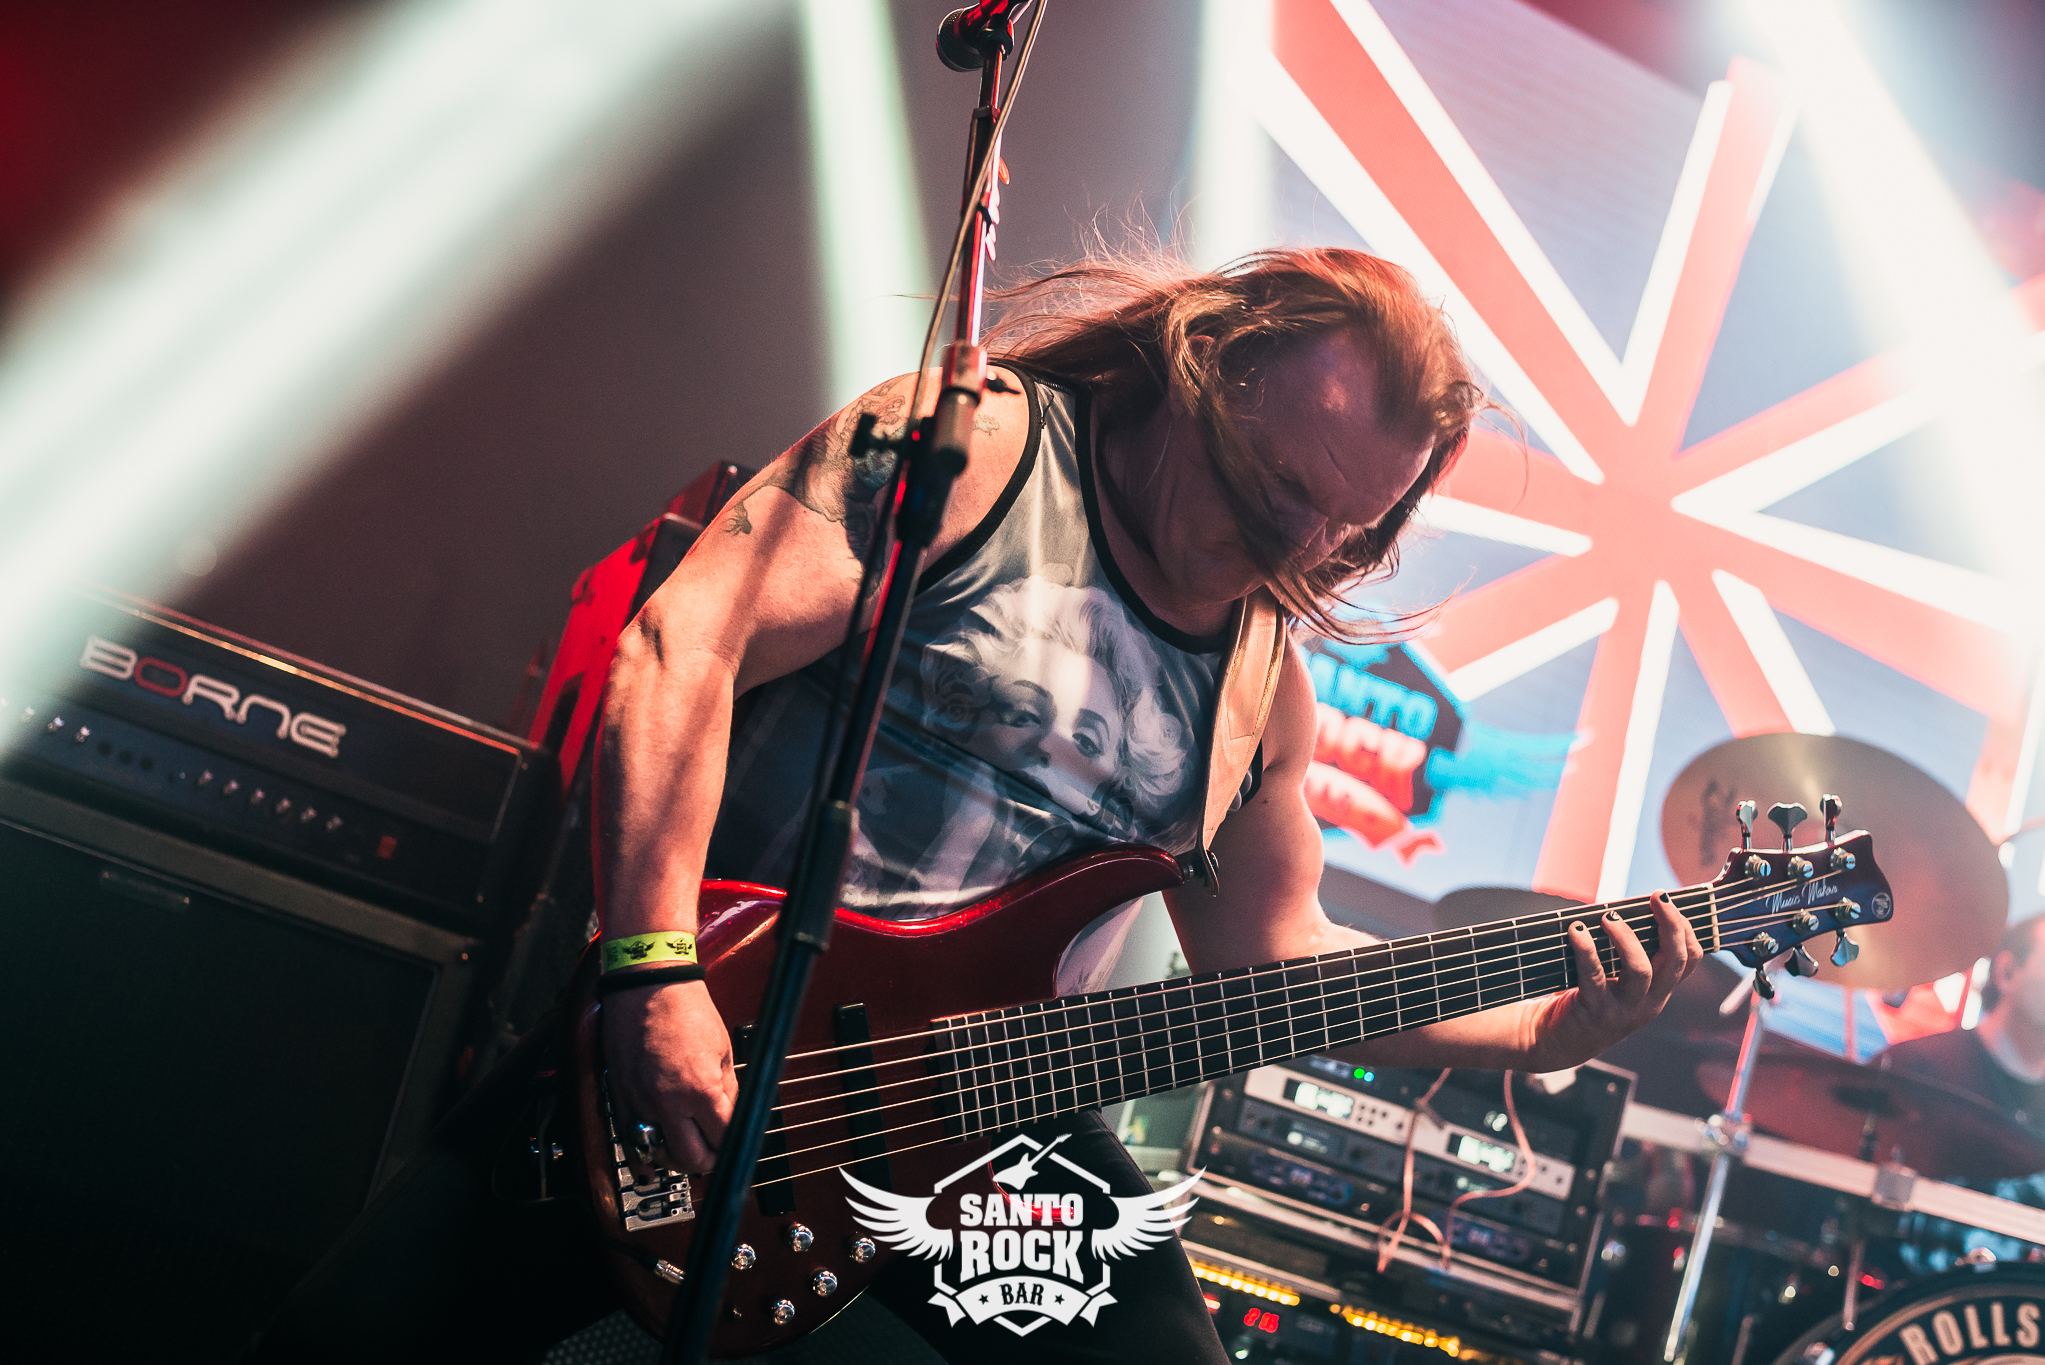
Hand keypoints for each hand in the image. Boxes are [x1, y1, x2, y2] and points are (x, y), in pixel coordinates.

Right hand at [601, 978, 737, 1175]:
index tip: (735, 1144)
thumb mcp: (723, 1049)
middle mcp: (668, 1101)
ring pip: (658, 1155)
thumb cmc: (687, 1009)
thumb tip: (731, 1117)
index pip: (723, 1138)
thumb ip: (728, 1089)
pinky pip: (628, 1138)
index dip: (733, 1145)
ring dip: (674, 1159)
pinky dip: (641, 1155)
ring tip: (686, 1150)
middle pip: (691, 1158)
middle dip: (707, 1161)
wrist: (648, 986)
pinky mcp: (619, 1096)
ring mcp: (640, 1101)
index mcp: (700, 1088)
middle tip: (713, 1153)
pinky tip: (650, 1164)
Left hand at [1522, 892, 1702, 1071]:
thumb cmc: (1585, 998)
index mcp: (1658, 992)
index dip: (1685, 929)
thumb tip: (1622, 907)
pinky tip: (1576, 930)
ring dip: (1626, 938)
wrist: (1554, 1041)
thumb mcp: (1617, 979)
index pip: (1689, 960)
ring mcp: (1623, 1010)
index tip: (1667, 901)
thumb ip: (1626, 952)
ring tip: (1608, 917)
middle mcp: (1648, 1003)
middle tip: (1656, 897)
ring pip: (1641, 970)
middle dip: (1671, 925)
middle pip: (1675, 962)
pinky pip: (1594, 976)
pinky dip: (1586, 949)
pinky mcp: (1595, 1012)